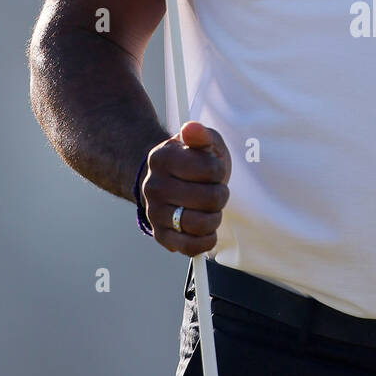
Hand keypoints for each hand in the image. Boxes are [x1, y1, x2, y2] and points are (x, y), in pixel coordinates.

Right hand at [139, 121, 230, 256]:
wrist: (166, 181)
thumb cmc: (192, 161)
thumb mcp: (201, 143)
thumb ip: (201, 135)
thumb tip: (191, 129)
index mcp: (162, 158)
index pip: (211, 169)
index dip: (219, 170)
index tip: (212, 169)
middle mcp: (154, 186)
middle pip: (210, 198)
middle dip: (220, 195)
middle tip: (213, 191)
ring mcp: (155, 212)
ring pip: (200, 224)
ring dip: (215, 218)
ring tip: (210, 210)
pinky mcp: (161, 235)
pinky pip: (190, 247)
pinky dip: (206, 241)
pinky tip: (207, 230)